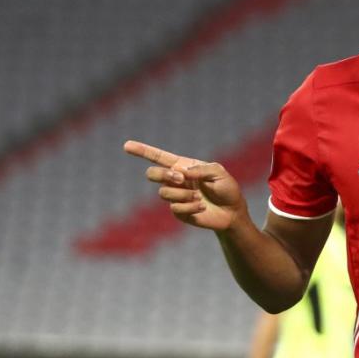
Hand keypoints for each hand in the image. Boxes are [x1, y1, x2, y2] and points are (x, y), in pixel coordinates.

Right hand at [123, 140, 246, 231]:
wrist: (232, 212)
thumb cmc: (227, 188)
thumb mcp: (218, 172)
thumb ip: (200, 169)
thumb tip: (182, 172)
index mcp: (183, 166)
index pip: (158, 157)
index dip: (142, 151)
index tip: (126, 145)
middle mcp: (176, 180)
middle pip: (152, 174)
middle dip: (163, 175)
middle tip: (181, 179)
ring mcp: (176, 196)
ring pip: (164, 193)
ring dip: (183, 194)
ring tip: (199, 196)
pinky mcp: (179, 212)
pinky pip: (175, 208)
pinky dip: (190, 206)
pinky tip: (202, 206)